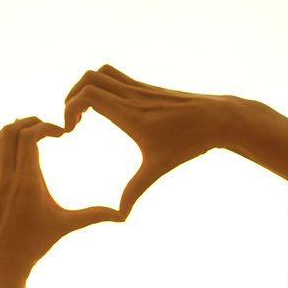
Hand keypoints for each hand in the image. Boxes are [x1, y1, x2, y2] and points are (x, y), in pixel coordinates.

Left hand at [0, 118, 121, 284]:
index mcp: (26, 181)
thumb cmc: (34, 245)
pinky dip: (3, 147)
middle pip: (9, 131)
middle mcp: (6, 178)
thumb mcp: (65, 226)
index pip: (28, 136)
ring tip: (30, 133)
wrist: (1, 264)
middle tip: (46, 127)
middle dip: (29, 122)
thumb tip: (122, 216)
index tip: (61, 134)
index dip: (45, 126)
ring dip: (11, 130)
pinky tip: (19, 154)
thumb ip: (93, 216)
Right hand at [64, 65, 233, 216]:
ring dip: (86, 87)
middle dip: (72, 96)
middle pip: (90, 78)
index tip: (70, 130)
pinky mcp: (147, 88)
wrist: (219, 119)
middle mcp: (133, 96)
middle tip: (73, 121)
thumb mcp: (158, 168)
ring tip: (85, 113)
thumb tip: (121, 216)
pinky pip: (116, 77)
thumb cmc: (190, 143)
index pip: (88, 95)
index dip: (69, 108)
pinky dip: (102, 87)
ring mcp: (140, 89)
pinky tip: (107, 111)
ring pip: (102, 72)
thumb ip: (135, 190)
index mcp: (130, 113)